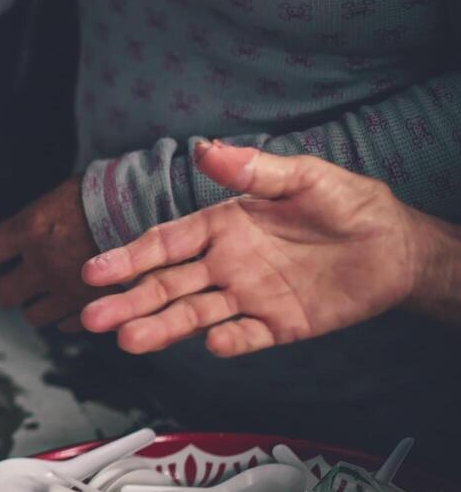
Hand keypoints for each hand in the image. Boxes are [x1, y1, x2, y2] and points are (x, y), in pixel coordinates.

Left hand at [0, 177, 106, 327]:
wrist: (158, 210)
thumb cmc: (110, 195)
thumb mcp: (62, 196)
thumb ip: (35, 222)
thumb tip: (18, 237)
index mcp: (32, 230)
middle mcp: (45, 264)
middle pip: (1, 294)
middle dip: (6, 286)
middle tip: (15, 278)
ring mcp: (69, 290)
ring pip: (32, 315)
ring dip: (37, 303)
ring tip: (49, 289)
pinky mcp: (95, 308)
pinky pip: (67, 325)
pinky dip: (68, 315)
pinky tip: (76, 297)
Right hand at [80, 141, 418, 356]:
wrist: (399, 249)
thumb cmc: (351, 206)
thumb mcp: (306, 178)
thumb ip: (254, 169)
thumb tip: (206, 148)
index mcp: (224, 225)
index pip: (166, 243)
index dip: (129, 256)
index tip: (95, 271)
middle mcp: (226, 263)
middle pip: (167, 285)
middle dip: (129, 302)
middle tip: (93, 317)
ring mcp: (248, 296)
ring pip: (194, 314)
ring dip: (161, 328)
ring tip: (129, 341)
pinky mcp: (277, 325)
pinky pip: (246, 336)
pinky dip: (229, 341)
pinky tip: (213, 342)